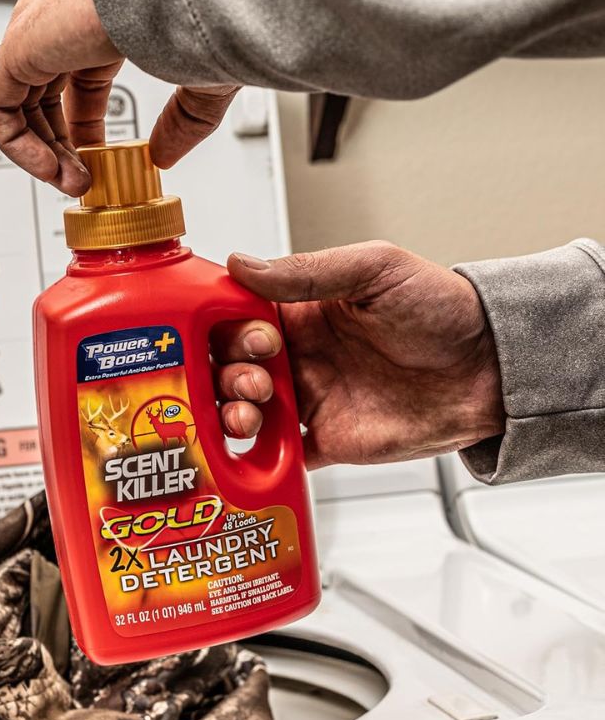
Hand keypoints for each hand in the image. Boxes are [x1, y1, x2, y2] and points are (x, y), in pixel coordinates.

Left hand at [0, 0, 238, 194]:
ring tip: (70, 182)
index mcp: (102, 19)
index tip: (102, 165)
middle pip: (42, 97)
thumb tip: (165, 156)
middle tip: (82, 181)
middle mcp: (63, 19)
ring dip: (41, 153)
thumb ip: (181, 122)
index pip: (77, 82)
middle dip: (60, 148)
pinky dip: (18, 144)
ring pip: (18, 104)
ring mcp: (37, 29)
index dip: (85, 131)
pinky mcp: (18, 45)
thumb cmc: (201, 9)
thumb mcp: (199, 81)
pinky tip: (49, 167)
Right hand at [211, 241, 505, 468]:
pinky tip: (258, 447)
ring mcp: (310, 399)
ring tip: (251, 413)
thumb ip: (307, 271)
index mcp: (302, 311)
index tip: (247, 335)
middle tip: (257, 378)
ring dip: (232, 413)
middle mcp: (298, 355)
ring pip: (244, 410)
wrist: (492, 370)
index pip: (237, 317)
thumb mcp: (375, 269)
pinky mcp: (327, 440)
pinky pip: (278, 454)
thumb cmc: (443, 311)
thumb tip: (243, 264)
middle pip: (230, 366)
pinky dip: (258, 456)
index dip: (228, 327)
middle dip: (227, 373)